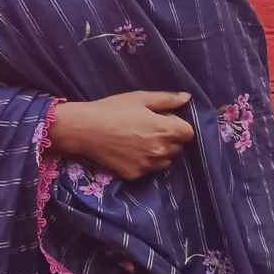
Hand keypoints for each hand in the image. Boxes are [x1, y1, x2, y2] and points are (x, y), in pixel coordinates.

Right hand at [49, 92, 193, 181]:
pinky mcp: (135, 175)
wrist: (84, 129)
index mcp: (165, 130)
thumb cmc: (113, 109)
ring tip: (140, 141)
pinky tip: (129, 151)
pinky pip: (148, 170)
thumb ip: (167, 99)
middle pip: (178, 148)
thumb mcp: (141, 98)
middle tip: (149, 129)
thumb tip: (187, 98)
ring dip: (159, 153)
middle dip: (169, 139)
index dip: (179, 126)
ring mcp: (148, 165)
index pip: (189, 133)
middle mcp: (160, 151)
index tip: (165, 121)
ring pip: (165, 161)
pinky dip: (144, 162)